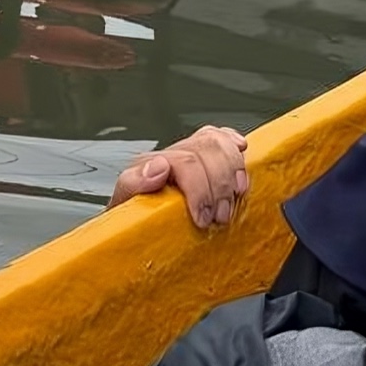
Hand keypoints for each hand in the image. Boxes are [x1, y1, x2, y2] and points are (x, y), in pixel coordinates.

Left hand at [108, 125, 248, 228]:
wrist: (135, 226)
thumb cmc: (131, 218)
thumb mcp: (124, 205)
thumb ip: (133, 183)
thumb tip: (158, 167)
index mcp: (150, 163)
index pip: (184, 161)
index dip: (199, 190)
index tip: (202, 219)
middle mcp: (172, 154)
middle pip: (207, 150)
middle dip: (219, 187)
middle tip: (218, 218)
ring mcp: (190, 153)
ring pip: (219, 143)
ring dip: (233, 174)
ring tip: (229, 204)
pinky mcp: (205, 159)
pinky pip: (223, 139)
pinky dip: (235, 148)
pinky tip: (241, 155)